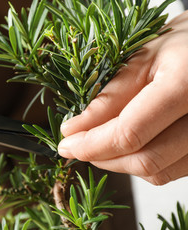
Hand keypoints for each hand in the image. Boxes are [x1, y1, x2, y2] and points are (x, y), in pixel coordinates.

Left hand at [58, 11, 187, 184]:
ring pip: (157, 171)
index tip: (66, 143)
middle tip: (76, 145)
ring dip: (118, 162)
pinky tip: (125, 144)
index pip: (130, 133)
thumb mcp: (141, 58)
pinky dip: (139, 161)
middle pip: (145, 160)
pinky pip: (170, 170)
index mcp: (185, 86)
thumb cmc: (180, 45)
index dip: (92, 144)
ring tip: (98, 142)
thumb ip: (110, 96)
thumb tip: (74, 129)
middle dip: (101, 157)